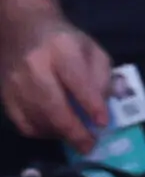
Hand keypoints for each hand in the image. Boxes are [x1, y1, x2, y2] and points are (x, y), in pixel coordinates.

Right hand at [0, 19, 112, 150]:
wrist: (24, 31)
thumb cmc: (66, 43)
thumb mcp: (93, 50)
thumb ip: (102, 77)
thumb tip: (102, 109)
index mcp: (61, 48)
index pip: (76, 80)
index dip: (91, 104)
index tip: (103, 123)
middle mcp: (33, 66)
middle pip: (52, 105)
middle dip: (74, 130)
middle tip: (89, 145)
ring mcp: (14, 82)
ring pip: (37, 118)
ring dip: (59, 134)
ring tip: (76, 138)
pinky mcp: (4, 96)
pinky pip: (23, 123)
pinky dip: (42, 133)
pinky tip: (56, 132)